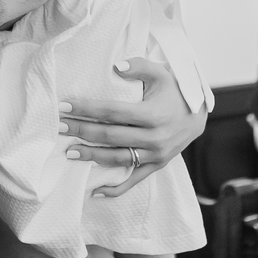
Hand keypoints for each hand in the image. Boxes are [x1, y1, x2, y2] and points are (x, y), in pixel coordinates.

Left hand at [58, 57, 204, 195]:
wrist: (198, 116)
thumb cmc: (174, 92)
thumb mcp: (160, 73)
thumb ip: (139, 66)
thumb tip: (116, 66)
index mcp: (154, 114)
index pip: (112, 112)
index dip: (87, 109)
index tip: (65, 106)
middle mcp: (155, 138)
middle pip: (110, 136)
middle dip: (82, 131)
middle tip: (59, 127)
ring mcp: (155, 155)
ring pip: (117, 159)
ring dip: (91, 156)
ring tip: (69, 152)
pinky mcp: (156, 166)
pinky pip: (133, 180)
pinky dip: (115, 188)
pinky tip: (95, 190)